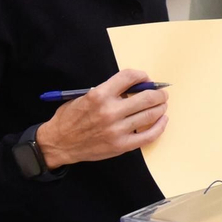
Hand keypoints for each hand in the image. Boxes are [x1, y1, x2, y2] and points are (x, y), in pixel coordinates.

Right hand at [37, 68, 167, 168]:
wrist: (59, 143)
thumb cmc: (70, 118)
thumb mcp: (84, 96)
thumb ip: (108, 91)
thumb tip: (134, 87)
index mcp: (99, 95)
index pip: (129, 77)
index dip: (142, 76)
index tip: (145, 79)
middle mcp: (110, 111)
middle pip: (146, 97)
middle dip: (158, 93)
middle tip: (161, 93)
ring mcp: (117, 130)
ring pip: (150, 115)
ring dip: (161, 107)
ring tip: (162, 105)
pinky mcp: (121, 145)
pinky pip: (149, 135)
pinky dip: (159, 126)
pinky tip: (162, 120)